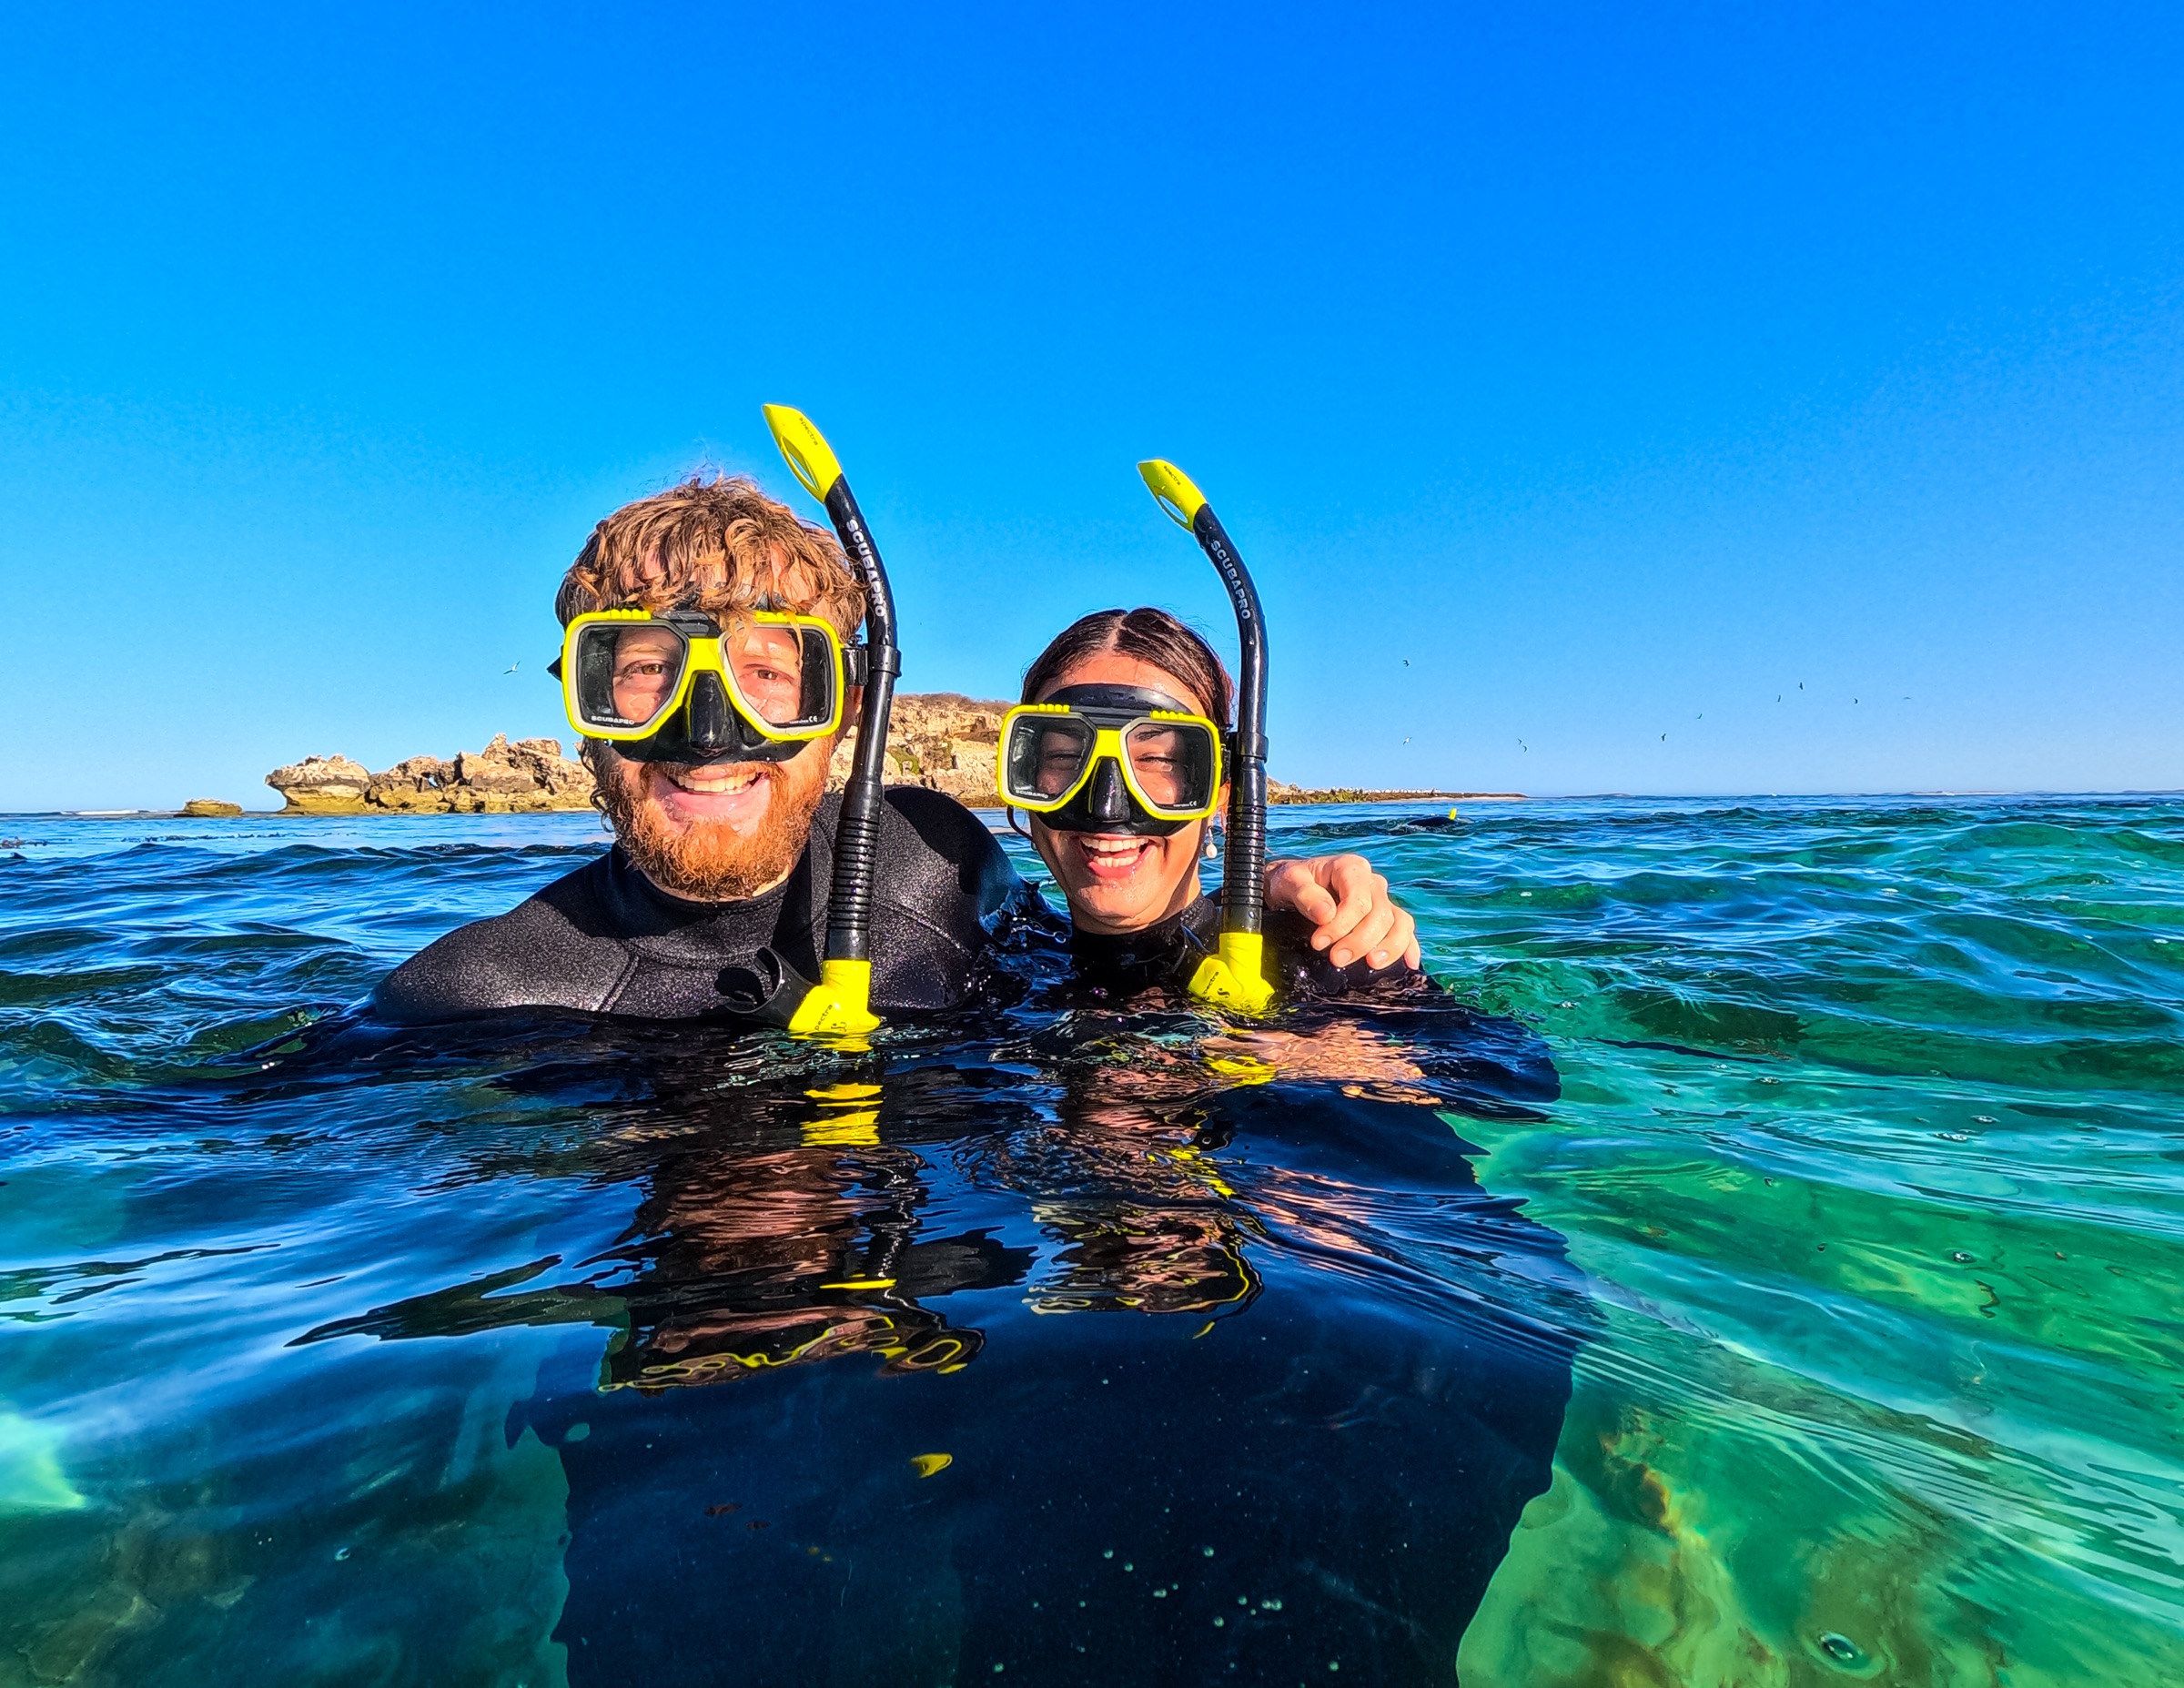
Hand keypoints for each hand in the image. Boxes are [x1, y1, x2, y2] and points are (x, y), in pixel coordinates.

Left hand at [1262, 854, 1421, 970]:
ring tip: (1372, 964)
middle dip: (1360, 940)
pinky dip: (1408, 946)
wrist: (1294, 887)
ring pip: (1399, 923)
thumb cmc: (1292, 882)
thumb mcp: (1290, 881)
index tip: (1319, 942)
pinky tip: (1409, 964)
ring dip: (1389, 946)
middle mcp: (1371, 883)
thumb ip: (1305, 894)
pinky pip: (1405, 929)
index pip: (1359, 900)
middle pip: (1380, 914)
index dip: (1342, 924)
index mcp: (1351, 868)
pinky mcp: (1385, 917)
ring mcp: (1381, 900)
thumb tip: (1326, 914)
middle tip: (1336, 959)